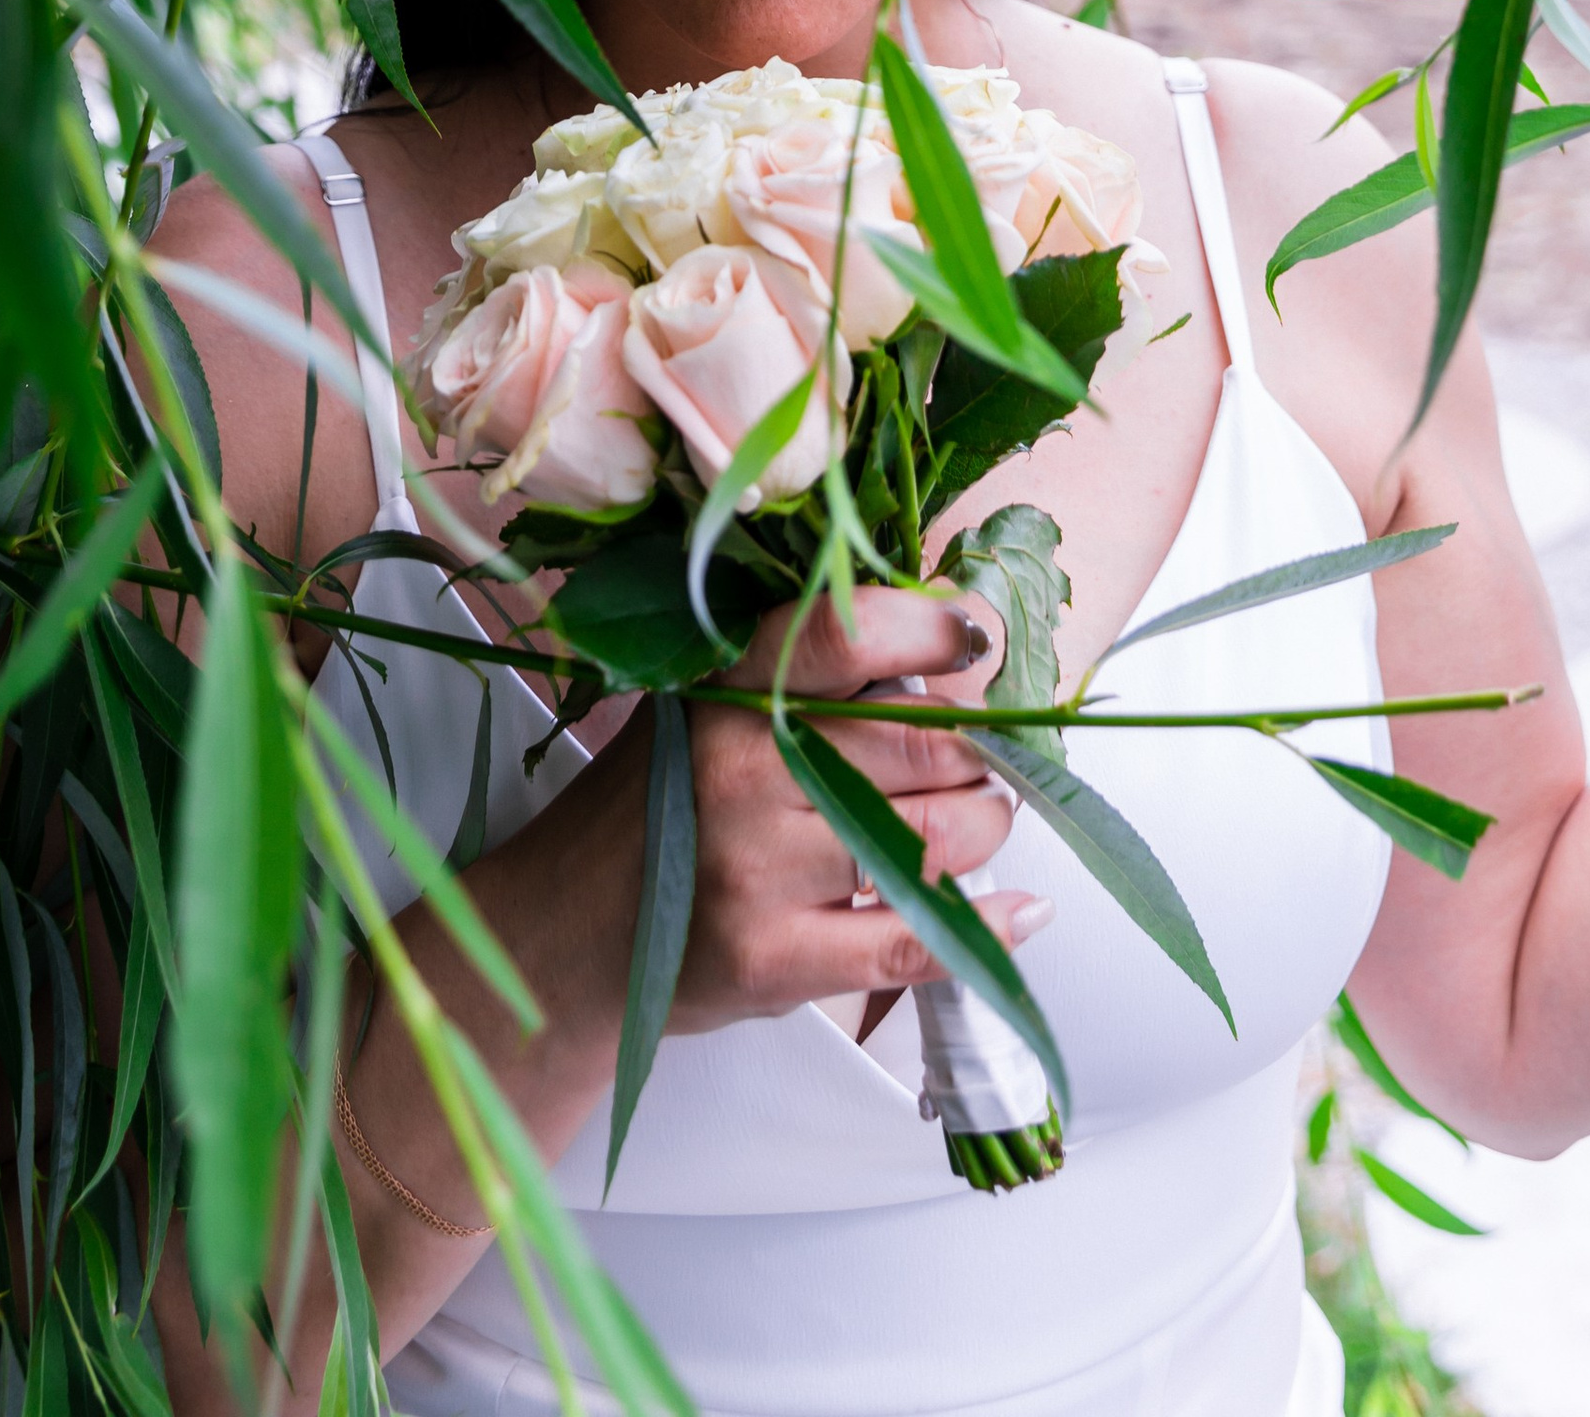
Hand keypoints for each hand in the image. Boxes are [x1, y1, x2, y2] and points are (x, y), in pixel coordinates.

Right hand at [669, 590, 1048, 1031]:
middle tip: (981, 755)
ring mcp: (755, 870)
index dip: (933, 628)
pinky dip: (986, 928)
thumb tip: (952, 658)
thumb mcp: (711, 711)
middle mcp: (739, 770)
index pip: (846, 634)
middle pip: (923, 745)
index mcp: (725, 689)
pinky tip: (1020, 910)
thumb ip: (812, 683)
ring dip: (985, 827)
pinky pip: (916, 942)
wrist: (569, 932)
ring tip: (974, 819)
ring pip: (937, 839)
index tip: (977, 634)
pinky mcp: (773, 960)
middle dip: (978, 751)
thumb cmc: (661, 809)